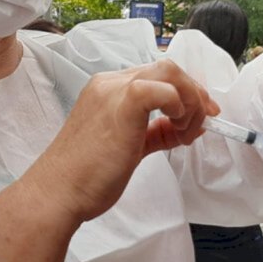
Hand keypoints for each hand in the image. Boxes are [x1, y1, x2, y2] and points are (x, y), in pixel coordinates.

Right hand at [28, 59, 219, 222]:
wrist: (58, 192)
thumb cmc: (86, 177)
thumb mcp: (128, 148)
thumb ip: (156, 132)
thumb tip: (189, 127)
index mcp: (107, 90)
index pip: (157, 76)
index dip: (186, 92)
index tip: (199, 117)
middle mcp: (109, 84)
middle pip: (167, 68)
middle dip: (195, 92)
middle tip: (204, 120)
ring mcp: (114, 91)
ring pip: (169, 71)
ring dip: (190, 98)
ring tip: (185, 131)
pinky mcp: (123, 104)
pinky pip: (162, 88)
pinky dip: (179, 104)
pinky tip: (176, 128)